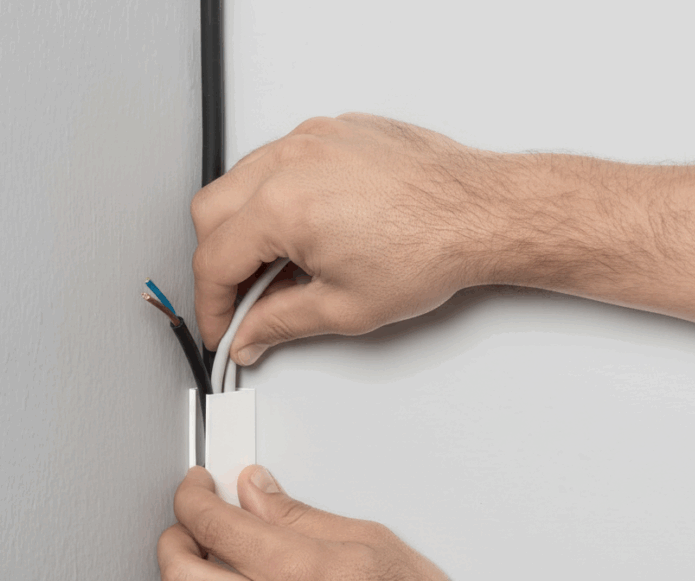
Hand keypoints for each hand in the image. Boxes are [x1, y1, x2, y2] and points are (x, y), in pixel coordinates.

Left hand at [157, 466, 579, 580]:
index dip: (191, 496)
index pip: (210, 522)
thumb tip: (258, 492)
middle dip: (170, 541)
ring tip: (182, 580)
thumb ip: (297, 514)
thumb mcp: (364, 537)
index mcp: (291, 566)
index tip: (196, 489)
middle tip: (183, 527)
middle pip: (181, 575)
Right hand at [192, 114, 694, 355]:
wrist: (484, 212)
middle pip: (210, 212)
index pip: (214, 260)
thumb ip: (279, 323)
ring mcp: (311, 138)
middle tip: (243, 300)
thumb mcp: (344, 307)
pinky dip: (277, 195)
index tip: (224, 327)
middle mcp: (289, 161)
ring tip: (282, 265)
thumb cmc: (433, 249)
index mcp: (283, 206)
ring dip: (244, 226)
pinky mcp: (333, 130)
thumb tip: (249, 335)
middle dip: (217, 262)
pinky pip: (280, 159)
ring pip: (240, 180)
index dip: (211, 305)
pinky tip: (307, 228)